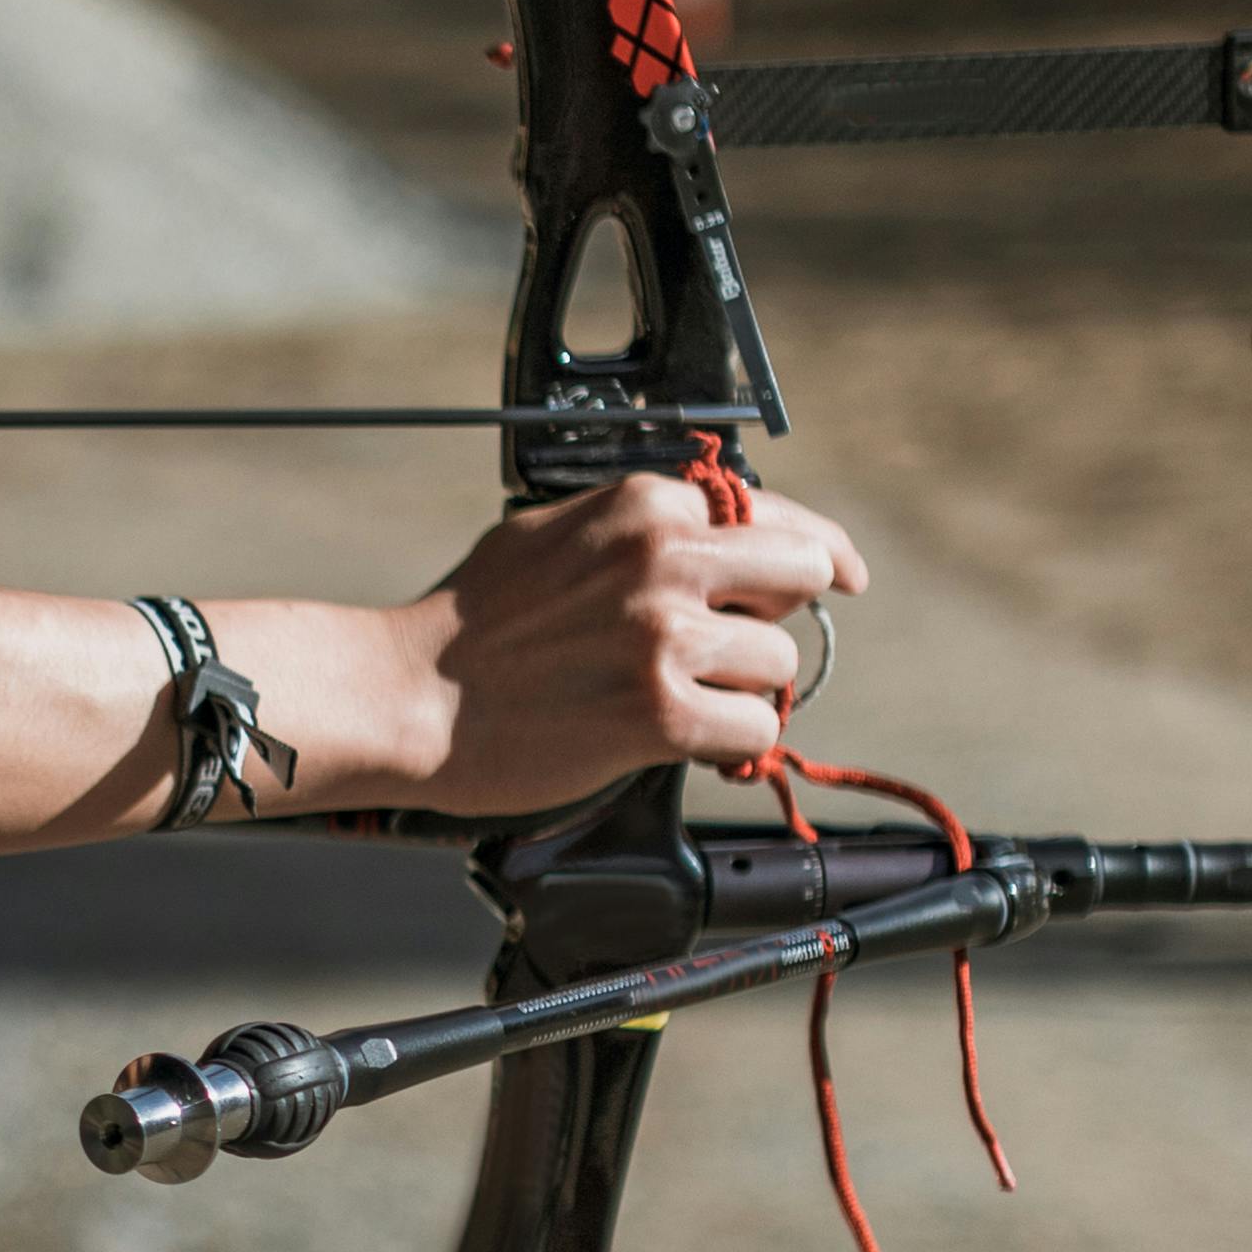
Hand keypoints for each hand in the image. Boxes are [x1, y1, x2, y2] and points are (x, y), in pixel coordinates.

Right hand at [397, 472, 868, 819]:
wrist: (408, 695)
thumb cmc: (468, 624)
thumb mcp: (553, 532)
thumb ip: (637, 528)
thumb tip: (711, 536)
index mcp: (644, 506)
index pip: (776, 516)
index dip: (817, 554)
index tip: (843, 577)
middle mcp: (665, 558)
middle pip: (801, 577)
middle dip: (776, 618)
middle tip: (733, 652)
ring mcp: (665, 636)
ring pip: (779, 662)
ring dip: (742, 692)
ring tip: (677, 704)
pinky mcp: (659, 713)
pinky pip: (755, 727)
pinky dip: (730, 744)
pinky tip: (682, 743)